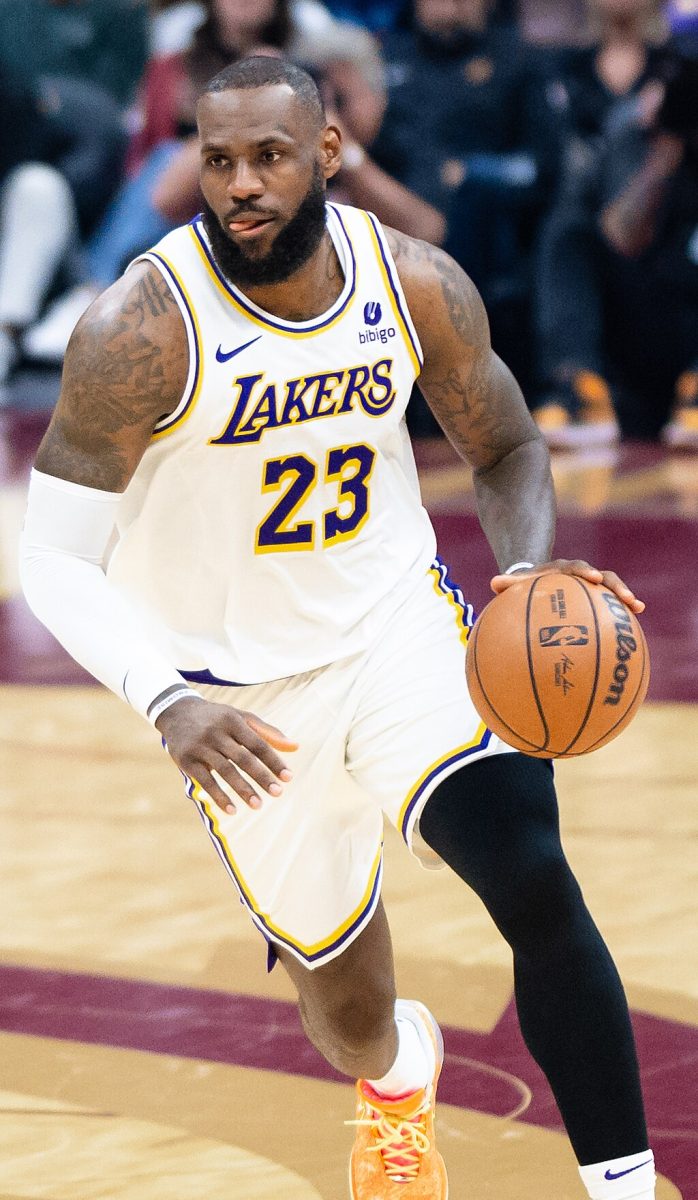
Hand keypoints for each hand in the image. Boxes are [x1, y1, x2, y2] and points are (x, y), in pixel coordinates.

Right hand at [155, 696, 297, 814]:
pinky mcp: (186, 760)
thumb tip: (296, 747)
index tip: (288, 777)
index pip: (258, 743)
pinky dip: (219, 796)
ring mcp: (200, 746)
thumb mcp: (241, 718)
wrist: (177, 712)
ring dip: (242, 789)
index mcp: (233, 720)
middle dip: (261, 777)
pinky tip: (232, 810)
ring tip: (258, 805)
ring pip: (225, 771)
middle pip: (243, 758)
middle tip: (278, 793)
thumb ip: (268, 733)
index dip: (274, 760)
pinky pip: (205, 781)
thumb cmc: (217, 718)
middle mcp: (216, 732)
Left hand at [490, 559, 644, 613]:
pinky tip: (634, 628)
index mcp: (562, 570)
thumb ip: (508, 584)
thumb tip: (493, 583)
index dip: (585, 571)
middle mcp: (581, 575)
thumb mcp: (517, 584)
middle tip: (626, 597)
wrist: (537, 580)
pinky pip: (611, 604)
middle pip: (602, 576)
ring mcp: (591, 586)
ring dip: (625, 596)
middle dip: (614, 585)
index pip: (575, 567)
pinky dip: (622, 611)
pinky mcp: (596, 597)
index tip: (593, 577)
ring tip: (638, 607)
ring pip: (611, 588)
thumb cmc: (526, 585)